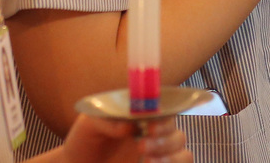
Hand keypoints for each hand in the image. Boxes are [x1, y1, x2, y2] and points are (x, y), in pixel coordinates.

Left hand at [62, 116, 190, 162]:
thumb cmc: (85, 141)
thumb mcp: (89, 123)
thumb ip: (107, 118)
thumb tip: (128, 125)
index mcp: (144, 118)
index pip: (168, 111)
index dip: (165, 116)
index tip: (151, 124)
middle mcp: (155, 137)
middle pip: (178, 135)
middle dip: (165, 140)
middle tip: (141, 146)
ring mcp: (156, 157)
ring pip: (184, 155)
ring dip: (172, 158)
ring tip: (147, 162)